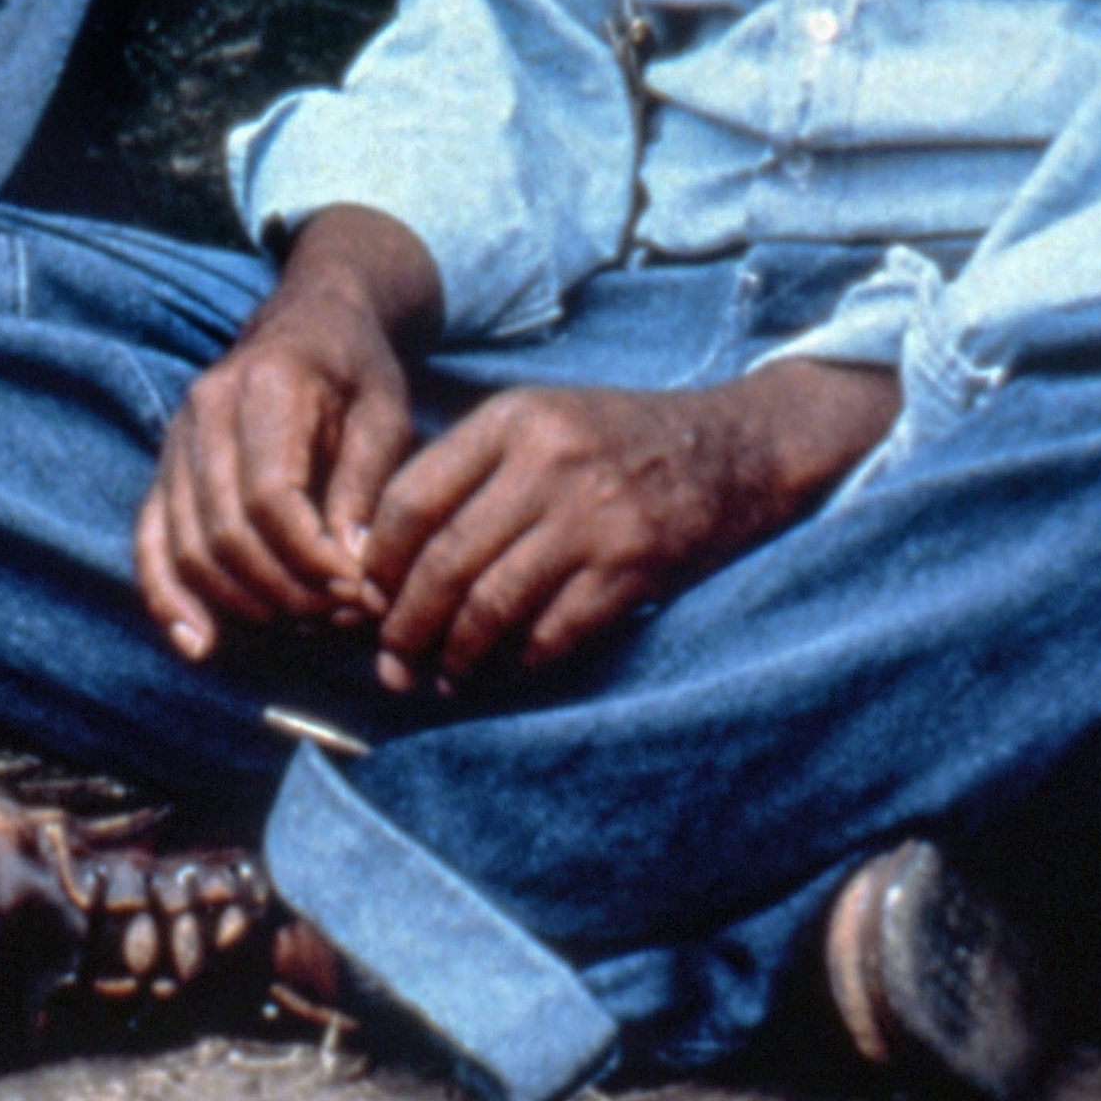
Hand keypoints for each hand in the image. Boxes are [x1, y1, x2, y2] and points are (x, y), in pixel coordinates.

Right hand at [133, 207, 442, 662]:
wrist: (307, 322)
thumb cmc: (355, 370)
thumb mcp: (386, 413)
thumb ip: (367, 487)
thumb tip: (351, 570)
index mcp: (264, 386)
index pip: (271, 497)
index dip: (311, 559)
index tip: (356, 590)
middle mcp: (204, 411)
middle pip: (224, 531)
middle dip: (282, 591)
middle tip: (336, 618)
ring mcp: (175, 440)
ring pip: (186, 546)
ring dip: (241, 603)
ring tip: (298, 626)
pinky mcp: (164, 468)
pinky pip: (150, 541)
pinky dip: (166, 598)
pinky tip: (196, 644)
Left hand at [357, 357, 896, 694]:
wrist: (734, 449)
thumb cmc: (616, 441)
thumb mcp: (539, 421)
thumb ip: (470, 469)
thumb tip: (386, 554)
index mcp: (511, 421)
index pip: (412, 499)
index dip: (379, 562)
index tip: (366, 599)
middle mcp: (547, 464)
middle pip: (444, 562)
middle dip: (405, 626)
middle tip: (390, 664)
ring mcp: (593, 517)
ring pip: (492, 606)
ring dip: (455, 656)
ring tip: (438, 679)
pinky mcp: (633, 568)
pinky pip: (553, 632)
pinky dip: (520, 663)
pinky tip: (505, 671)